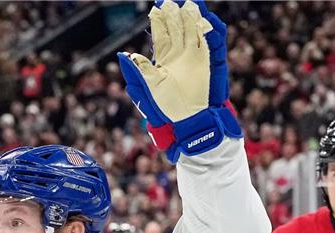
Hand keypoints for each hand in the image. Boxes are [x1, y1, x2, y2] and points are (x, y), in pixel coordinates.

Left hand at [118, 0, 240, 162]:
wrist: (189, 118)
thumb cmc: (167, 106)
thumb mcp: (149, 87)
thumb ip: (139, 70)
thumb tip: (123, 56)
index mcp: (164, 57)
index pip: (162, 33)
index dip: (159, 20)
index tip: (156, 6)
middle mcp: (180, 53)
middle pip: (178, 27)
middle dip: (175, 13)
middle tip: (171, 0)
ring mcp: (195, 56)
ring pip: (194, 30)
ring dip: (193, 17)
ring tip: (190, 2)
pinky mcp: (209, 61)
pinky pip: (211, 42)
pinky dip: (210, 31)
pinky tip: (206, 20)